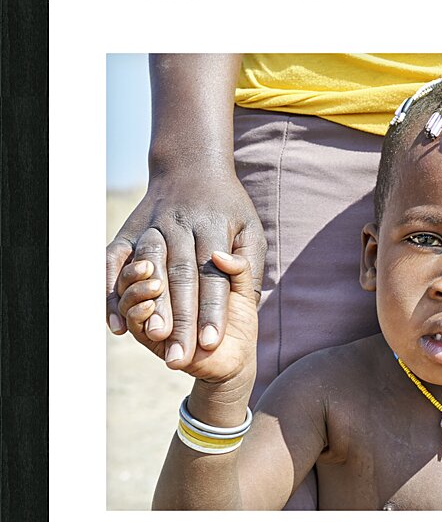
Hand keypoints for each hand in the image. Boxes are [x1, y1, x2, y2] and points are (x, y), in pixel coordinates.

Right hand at [106, 166, 265, 367]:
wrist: (193, 166)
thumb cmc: (229, 208)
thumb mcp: (251, 229)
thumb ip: (248, 263)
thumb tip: (240, 291)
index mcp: (212, 229)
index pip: (213, 279)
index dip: (212, 312)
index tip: (213, 343)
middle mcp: (179, 228)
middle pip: (181, 279)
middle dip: (182, 320)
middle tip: (183, 355)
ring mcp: (151, 229)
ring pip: (149, 273)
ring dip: (150, 307)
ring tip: (156, 338)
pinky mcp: (127, 233)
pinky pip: (113, 264)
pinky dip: (110, 293)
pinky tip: (114, 324)